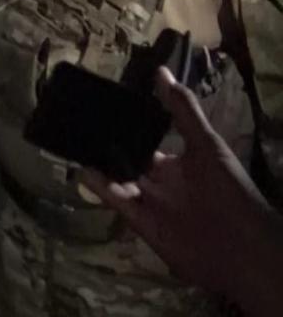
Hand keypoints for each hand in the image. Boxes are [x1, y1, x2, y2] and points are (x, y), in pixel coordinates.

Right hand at [81, 67, 276, 306]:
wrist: (242, 247)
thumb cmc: (228, 189)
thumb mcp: (206, 144)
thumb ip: (182, 109)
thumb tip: (160, 70)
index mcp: (177, 163)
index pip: (145, 140)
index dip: (126, 126)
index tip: (102, 106)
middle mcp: (160, 181)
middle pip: (126, 160)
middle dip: (107, 144)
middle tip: (78, 121)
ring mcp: (149, 203)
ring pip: (117, 179)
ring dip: (98, 164)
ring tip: (74, 142)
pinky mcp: (141, 223)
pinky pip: (116, 201)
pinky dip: (99, 187)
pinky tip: (82, 169)